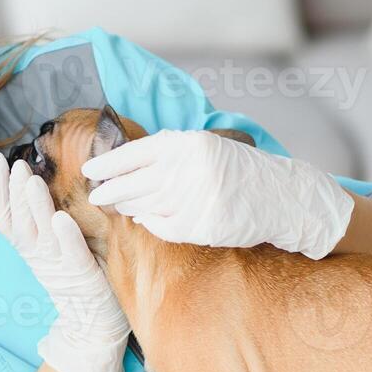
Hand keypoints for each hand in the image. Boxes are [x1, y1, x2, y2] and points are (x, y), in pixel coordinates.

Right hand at [0, 152, 130, 371]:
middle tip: (14, 163)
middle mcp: (39, 255)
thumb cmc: (80, 274)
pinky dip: (65, 235)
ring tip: (30, 179)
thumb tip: (44, 175)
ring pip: (40, 233)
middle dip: (14, 190)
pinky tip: (60, 217)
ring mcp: (59, 265)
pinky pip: (72, 253)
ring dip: (34, 206)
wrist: (94, 324)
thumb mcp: (57, 243)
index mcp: (29, 247)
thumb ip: (48, 216)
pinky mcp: (83, 275)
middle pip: (18, 220)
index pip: (5, 215)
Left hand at [82, 129, 354, 259]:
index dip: (109, 162)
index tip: (90, 169)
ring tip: (117, 205)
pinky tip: (144, 218)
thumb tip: (125, 165)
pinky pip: (163, 227)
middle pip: (135, 183)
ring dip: (128, 206)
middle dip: (111, 190)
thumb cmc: (239, 171)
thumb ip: (170, 153)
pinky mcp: (201, 225)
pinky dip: (150, 223)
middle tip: (94, 194)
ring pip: (146, 206)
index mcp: (188, 144)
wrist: (280, 196)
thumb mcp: (206, 149)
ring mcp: (195, 200)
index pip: (136, 153)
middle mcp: (189, 170)